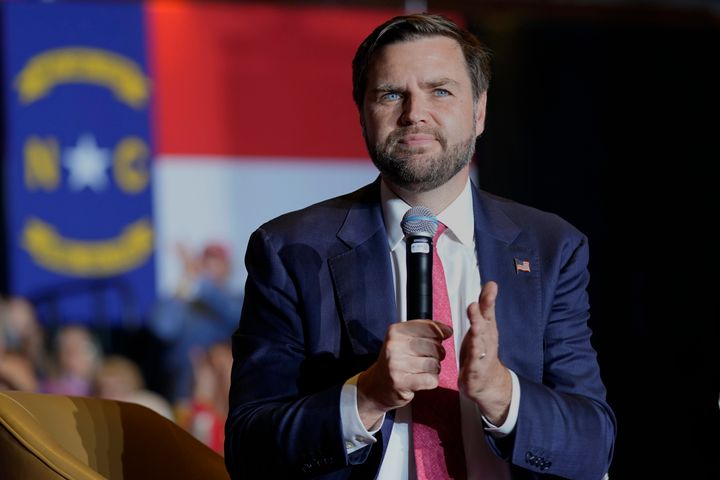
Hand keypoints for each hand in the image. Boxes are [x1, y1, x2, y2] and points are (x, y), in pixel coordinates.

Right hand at [357, 320, 452, 428]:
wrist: (375, 386)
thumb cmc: (394, 362)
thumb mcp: (402, 340)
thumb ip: (423, 331)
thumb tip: (447, 330)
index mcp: (395, 332)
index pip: (427, 326)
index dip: (441, 331)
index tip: (446, 334)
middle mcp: (394, 346)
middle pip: (434, 346)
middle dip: (438, 353)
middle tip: (428, 357)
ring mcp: (396, 365)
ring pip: (434, 364)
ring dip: (434, 369)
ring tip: (422, 370)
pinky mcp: (401, 383)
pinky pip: (431, 380)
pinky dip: (432, 381)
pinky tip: (422, 379)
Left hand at [458, 281, 511, 424]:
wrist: (489, 383)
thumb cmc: (482, 349)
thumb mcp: (483, 325)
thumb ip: (485, 306)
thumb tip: (491, 284)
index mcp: (487, 328)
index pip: (488, 311)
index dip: (488, 299)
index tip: (491, 285)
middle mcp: (487, 340)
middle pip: (484, 325)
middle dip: (479, 315)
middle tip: (475, 305)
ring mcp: (484, 355)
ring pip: (480, 344)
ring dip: (477, 335)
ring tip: (474, 327)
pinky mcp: (477, 370)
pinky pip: (476, 363)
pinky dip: (475, 358)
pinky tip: (473, 352)